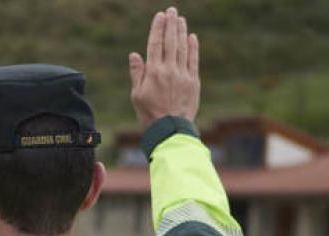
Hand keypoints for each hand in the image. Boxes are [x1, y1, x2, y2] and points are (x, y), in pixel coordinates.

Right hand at [128, 7, 199, 128]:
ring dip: (181, 32)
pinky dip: (193, 47)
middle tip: (172, 10)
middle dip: (171, 24)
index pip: (155, 44)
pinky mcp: (193, 82)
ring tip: (180, 19)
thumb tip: (134, 54)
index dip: (157, 28)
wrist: (169, 130)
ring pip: (182, 48)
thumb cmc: (148, 114)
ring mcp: (183, 75)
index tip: (160, 16)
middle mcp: (169, 70)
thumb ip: (137, 73)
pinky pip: (193, 60)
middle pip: (170, 42)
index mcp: (153, 73)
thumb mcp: (136, 95)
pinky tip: (191, 37)